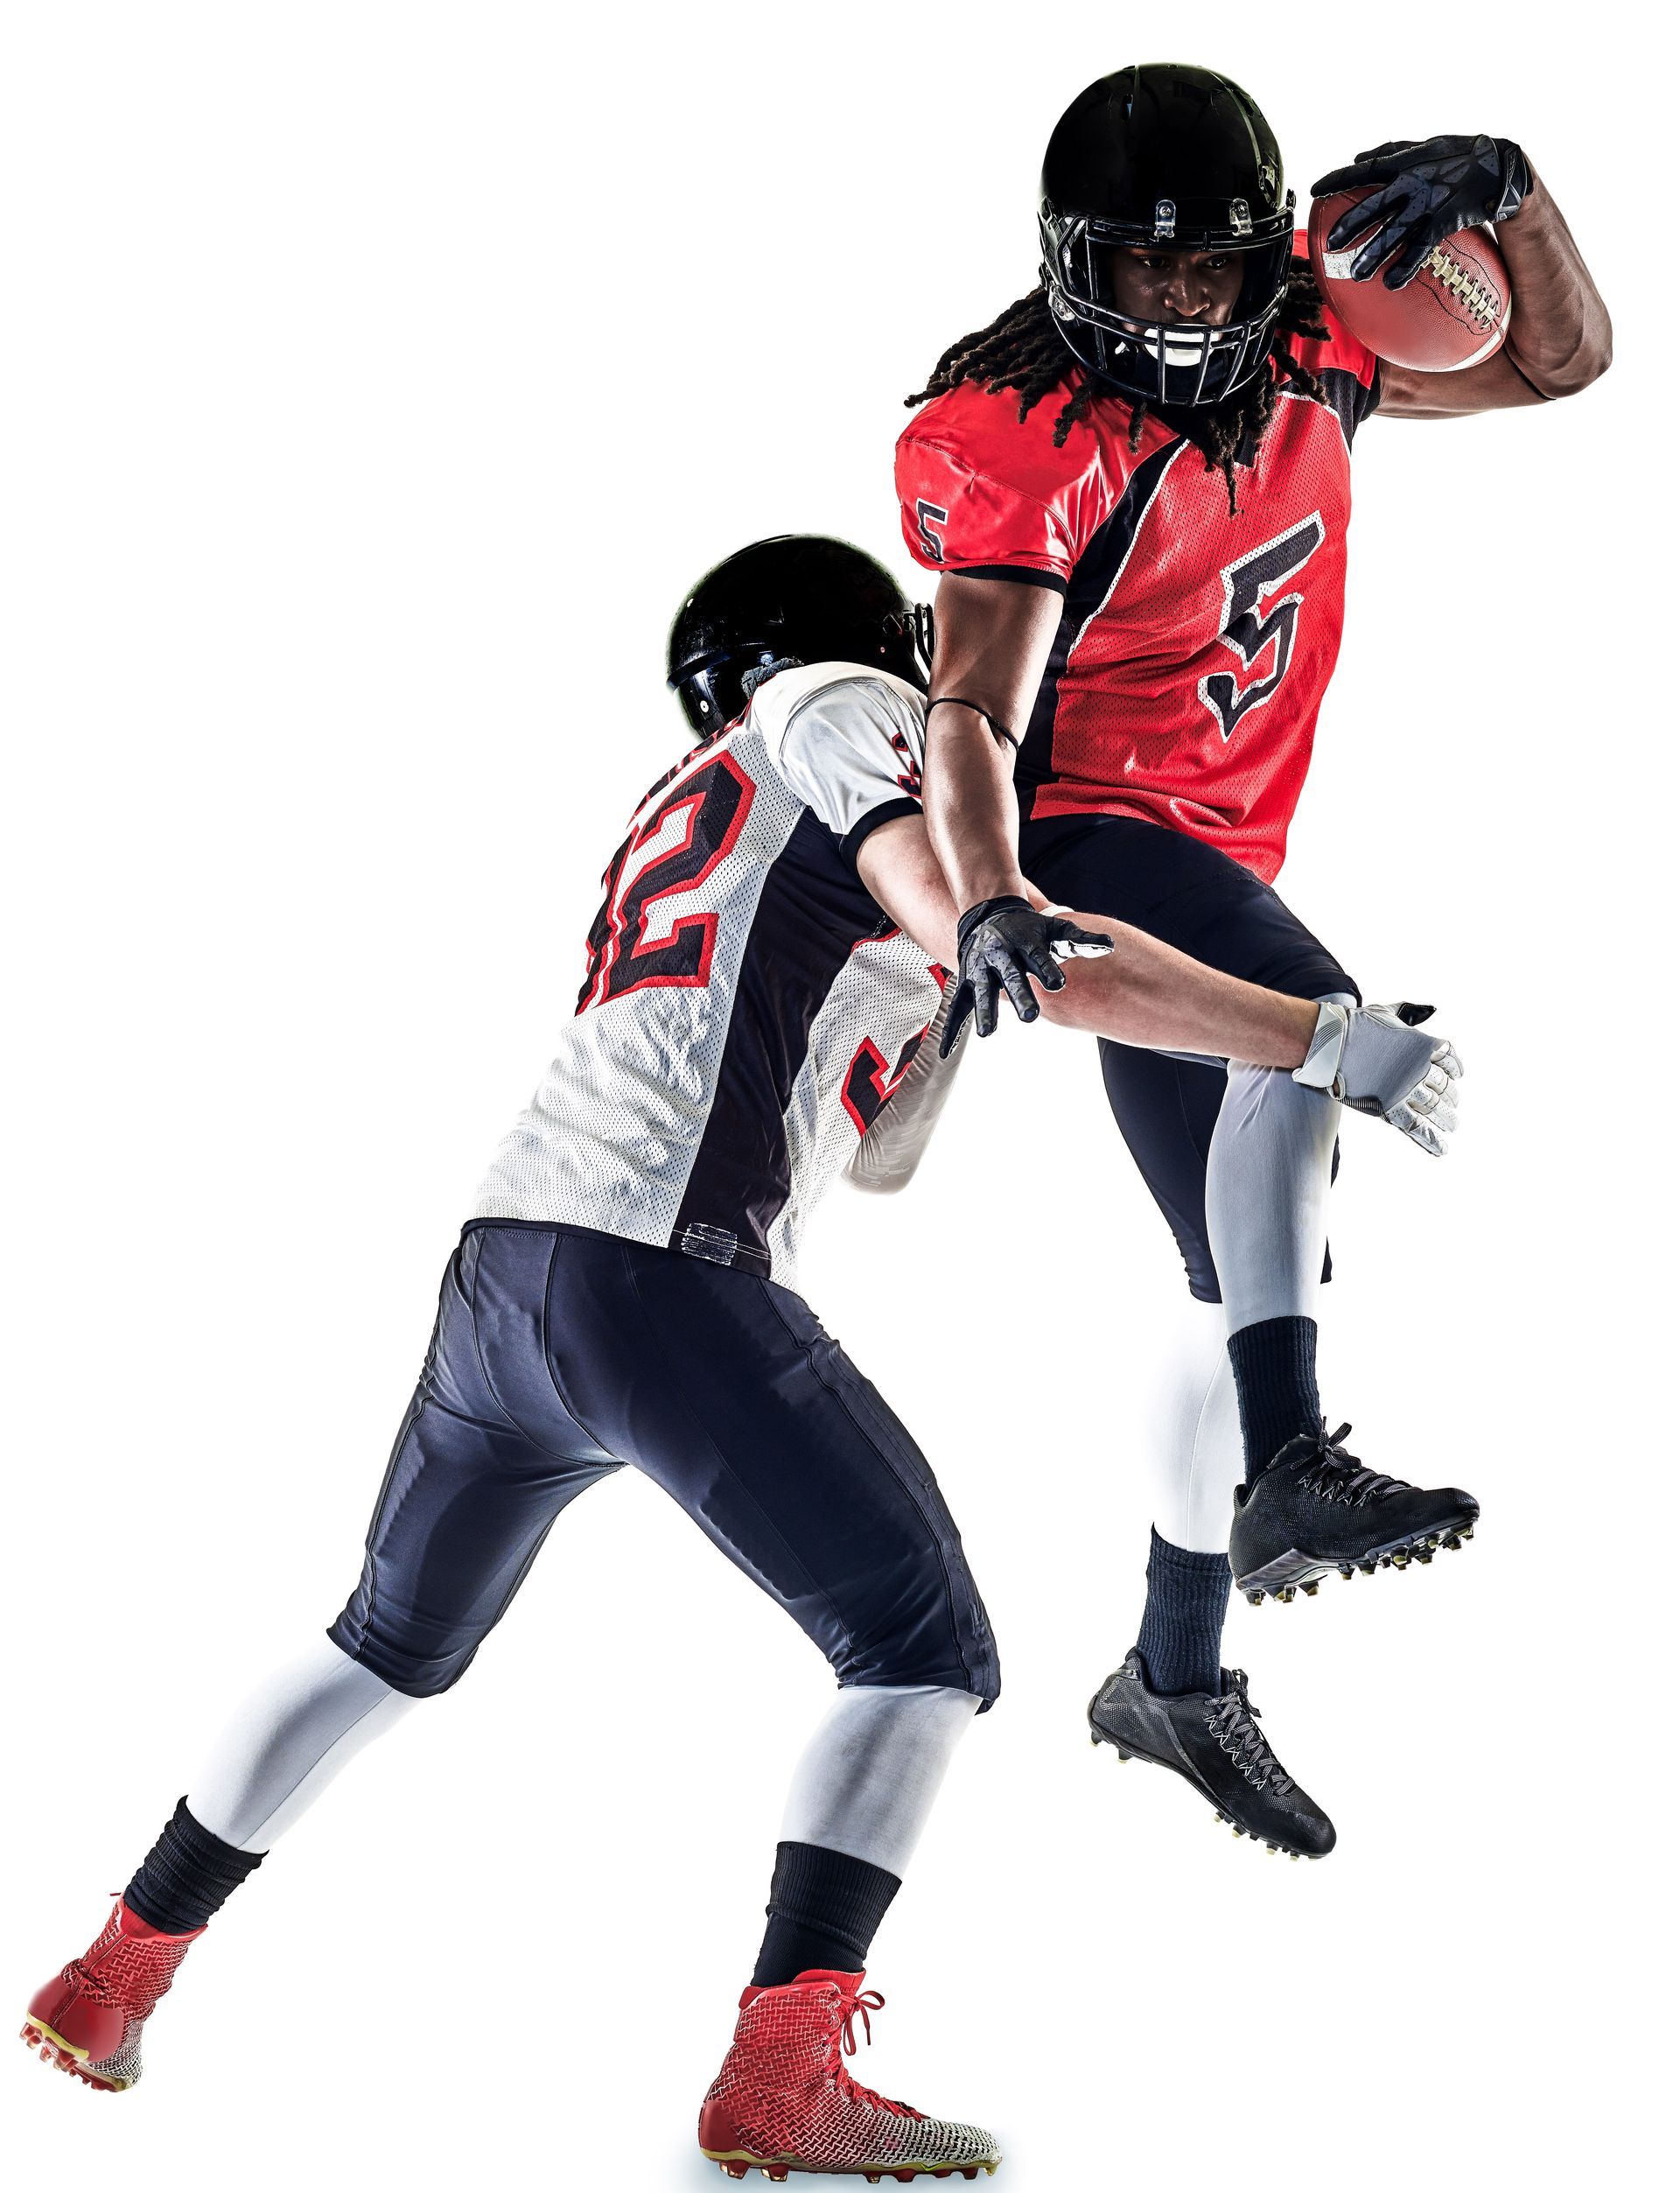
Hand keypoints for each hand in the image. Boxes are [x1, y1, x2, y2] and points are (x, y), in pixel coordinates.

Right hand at [942, 896, 1112, 1054]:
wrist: (989, 916)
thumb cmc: (1029, 929)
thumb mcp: (1056, 930)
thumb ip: (1082, 941)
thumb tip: (1109, 946)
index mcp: (1024, 943)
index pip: (1038, 957)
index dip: (1048, 969)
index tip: (1059, 984)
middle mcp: (1000, 956)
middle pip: (1011, 977)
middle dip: (1020, 995)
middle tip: (1032, 1017)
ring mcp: (981, 970)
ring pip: (982, 992)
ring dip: (984, 1011)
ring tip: (988, 1033)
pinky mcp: (965, 983)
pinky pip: (956, 1008)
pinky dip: (950, 1029)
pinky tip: (945, 1051)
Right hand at [1293, 1001, 1461, 1155]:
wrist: (1332, 1043)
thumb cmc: (1356, 1026)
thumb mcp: (1388, 1012)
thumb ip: (1409, 1013)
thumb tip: (1428, 1010)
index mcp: (1424, 1045)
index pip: (1451, 1061)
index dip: (1455, 1070)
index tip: (1455, 1077)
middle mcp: (1421, 1069)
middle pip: (1445, 1088)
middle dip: (1450, 1099)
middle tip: (1452, 1107)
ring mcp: (1407, 1090)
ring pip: (1435, 1108)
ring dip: (1446, 1119)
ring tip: (1452, 1125)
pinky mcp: (1391, 1107)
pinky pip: (1417, 1127)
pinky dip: (1432, 1141)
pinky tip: (1443, 1149)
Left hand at [1312, 134, 1531, 288]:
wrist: (1498, 166)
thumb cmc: (1457, 154)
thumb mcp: (1425, 145)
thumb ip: (1391, 151)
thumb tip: (1358, 158)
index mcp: (1404, 162)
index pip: (1365, 170)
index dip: (1338, 178)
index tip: (1315, 190)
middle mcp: (1413, 181)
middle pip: (1376, 204)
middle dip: (1352, 224)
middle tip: (1331, 243)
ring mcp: (1429, 201)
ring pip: (1396, 231)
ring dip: (1376, 254)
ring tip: (1357, 275)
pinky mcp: (1445, 219)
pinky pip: (1422, 247)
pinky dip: (1407, 265)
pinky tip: (1392, 283)